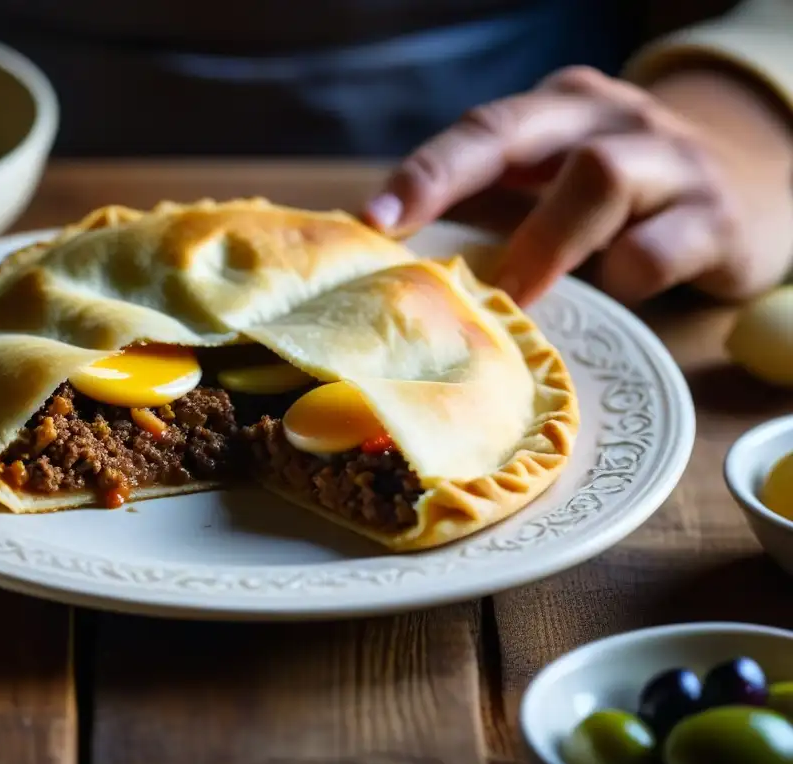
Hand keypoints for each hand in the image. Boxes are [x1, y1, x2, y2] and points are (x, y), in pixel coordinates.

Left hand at [363, 66, 792, 306]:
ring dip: (543, 244)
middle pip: (519, 131)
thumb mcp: (559, 183)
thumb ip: (495, 205)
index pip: (481, 129)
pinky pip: (656, 249)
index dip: (426, 172)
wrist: (748, 189)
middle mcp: (610, 119)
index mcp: (559, 110)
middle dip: (450, 180)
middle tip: (409, 244)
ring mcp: (668, 161)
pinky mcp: (715, 218)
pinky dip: (624, 275)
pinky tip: (619, 288)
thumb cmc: (623, 200)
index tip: (374, 219)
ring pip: (599, 177)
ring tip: (517, 293)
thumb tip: (401, 260)